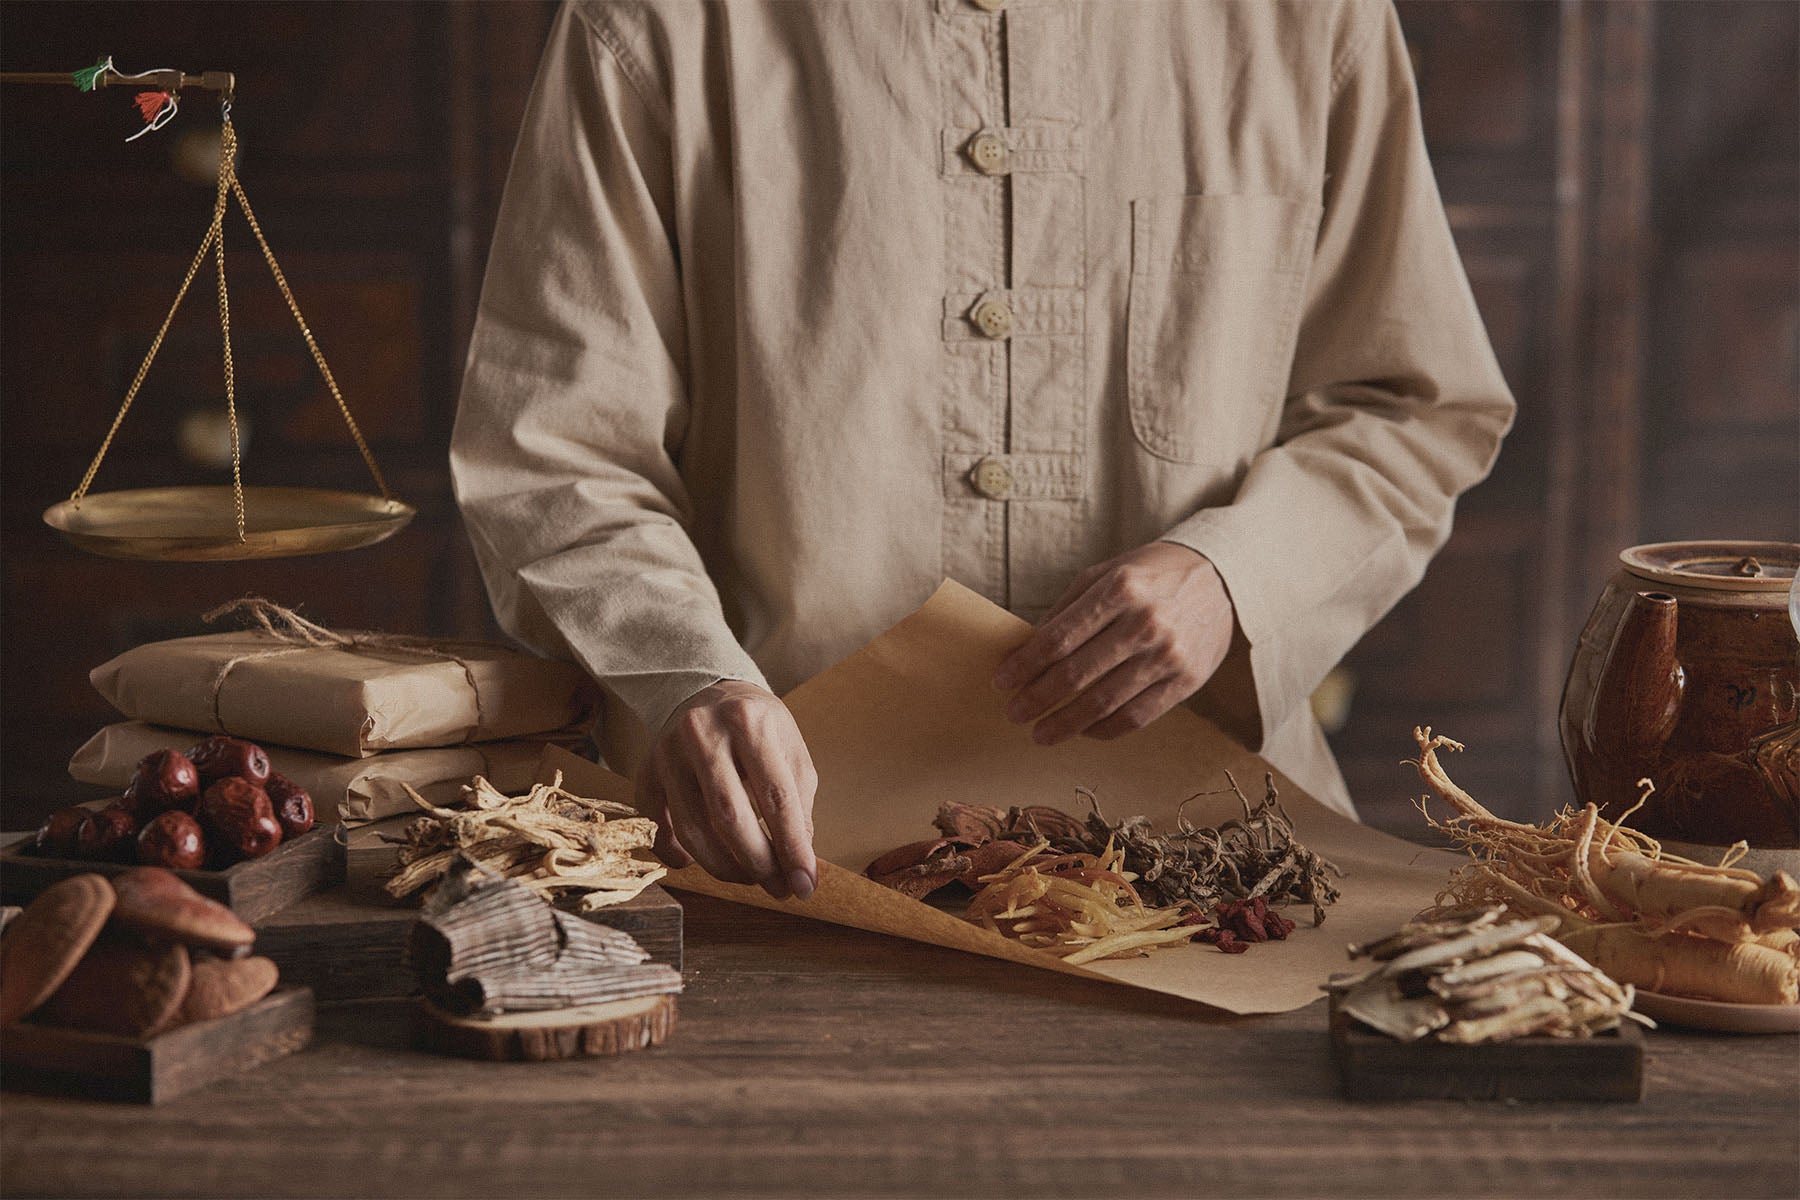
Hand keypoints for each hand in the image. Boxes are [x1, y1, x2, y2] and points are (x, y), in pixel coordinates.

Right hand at [636, 680, 818, 899]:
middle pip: (729, 816)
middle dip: (758, 863)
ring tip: (750, 877)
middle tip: (778, 888)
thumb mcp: (791, 751)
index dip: (792, 847)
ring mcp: (666, 751)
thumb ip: (797, 804)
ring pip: (692, 829)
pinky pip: (658, 827)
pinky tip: (701, 862)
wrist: (710, 693)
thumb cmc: (759, 728)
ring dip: (725, 866)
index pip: (774, 796)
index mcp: (749, 721)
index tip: (804, 883)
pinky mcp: (645, 770)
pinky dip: (679, 855)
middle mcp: (702, 732)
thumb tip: (798, 863)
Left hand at [992, 542, 1234, 744]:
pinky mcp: (1186, 681)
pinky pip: (1136, 717)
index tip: (1002, 681)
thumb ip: (1067, 610)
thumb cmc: (1153, 575)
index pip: (1058, 638)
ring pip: (1104, 703)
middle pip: (1076, 675)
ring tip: (1040, 733)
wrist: (1223, 580)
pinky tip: (1083, 730)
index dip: (1024, 665)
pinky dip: (1103, 729)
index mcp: (1120, 589)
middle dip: (1037, 700)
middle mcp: (1145, 622)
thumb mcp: (1106, 574)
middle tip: (1014, 713)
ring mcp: (1168, 655)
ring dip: (1065, 724)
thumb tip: (1025, 652)